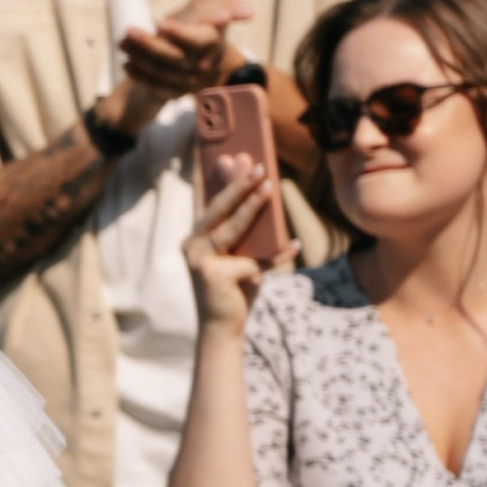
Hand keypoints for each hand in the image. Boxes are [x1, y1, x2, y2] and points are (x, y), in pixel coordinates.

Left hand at [116, 0, 244, 121]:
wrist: (205, 58)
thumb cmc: (203, 21)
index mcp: (214, 38)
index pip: (201, 39)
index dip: (182, 33)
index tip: (161, 24)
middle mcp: (205, 62)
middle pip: (176, 57)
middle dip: (151, 45)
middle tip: (128, 31)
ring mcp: (191, 79)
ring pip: (164, 72)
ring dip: (140, 58)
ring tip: (122, 42)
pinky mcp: (177, 91)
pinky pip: (158, 87)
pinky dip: (141, 76)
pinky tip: (126, 63)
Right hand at [182, 164, 295, 331]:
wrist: (222, 330)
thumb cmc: (233, 291)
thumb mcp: (239, 259)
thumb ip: (245, 236)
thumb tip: (265, 203)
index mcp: (194, 239)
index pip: (207, 202)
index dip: (216, 179)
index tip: (228, 155)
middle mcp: (191, 246)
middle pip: (218, 209)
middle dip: (238, 184)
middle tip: (256, 165)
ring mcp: (199, 260)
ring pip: (232, 228)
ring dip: (252, 205)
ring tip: (268, 185)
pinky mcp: (215, 275)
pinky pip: (254, 261)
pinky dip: (277, 254)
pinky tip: (295, 245)